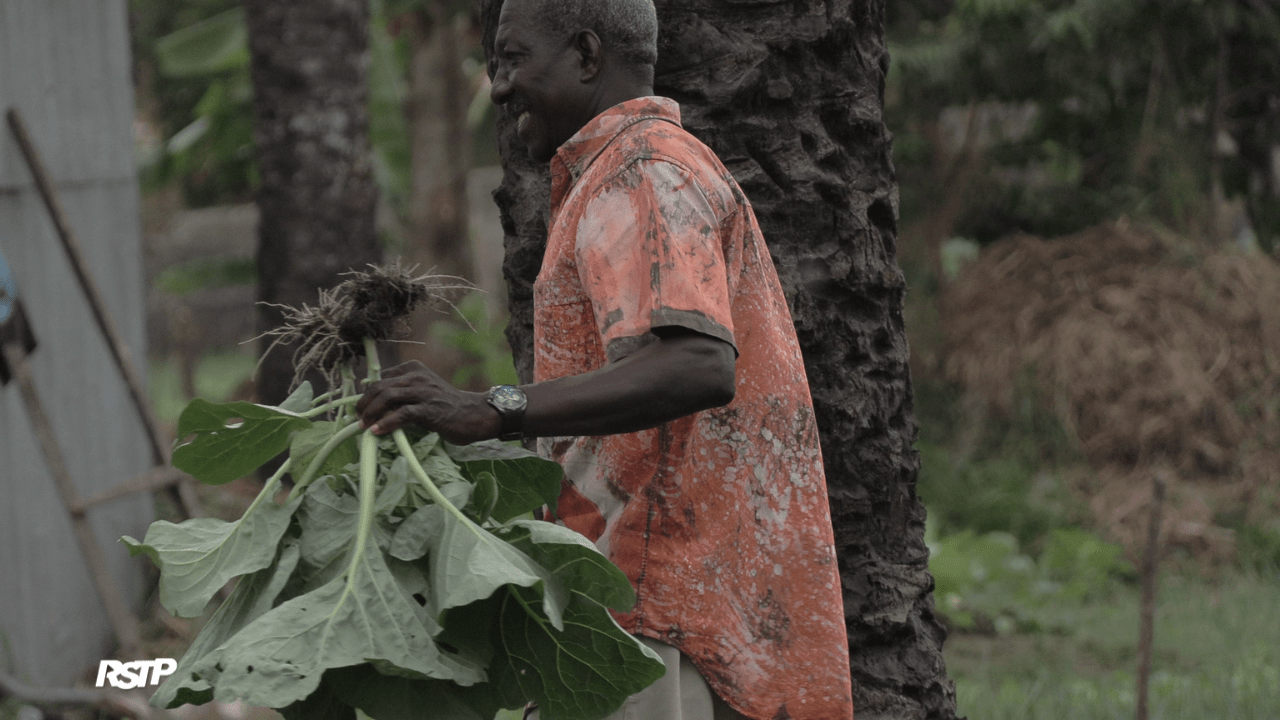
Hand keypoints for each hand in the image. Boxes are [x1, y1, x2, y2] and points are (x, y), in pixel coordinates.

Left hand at [355, 360, 501, 444]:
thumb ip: (403, 394)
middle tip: (358, 418)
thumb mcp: (423, 392)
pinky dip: (386, 423)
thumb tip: (375, 406)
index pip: (381, 377)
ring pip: (388, 397)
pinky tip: (377, 431)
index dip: (367, 393)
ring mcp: (424, 392)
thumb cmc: (446, 406)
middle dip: (364, 403)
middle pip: (380, 386)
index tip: (360, 407)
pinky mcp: (429, 409)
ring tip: (363, 425)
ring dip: (371, 412)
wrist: (474, 414)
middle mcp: (417, 376)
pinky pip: (402, 414)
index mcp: (414, 369)